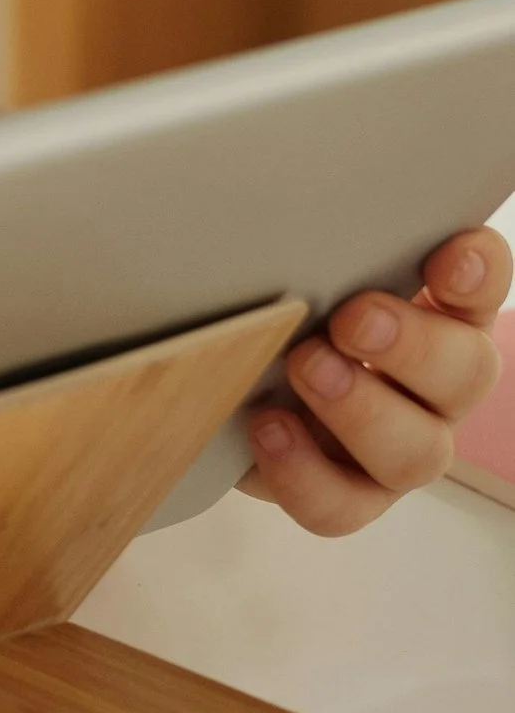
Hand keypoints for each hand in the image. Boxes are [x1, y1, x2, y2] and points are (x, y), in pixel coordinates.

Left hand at [240, 227, 511, 535]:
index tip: (450, 253)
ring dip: (362, 411)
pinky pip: (342, 507)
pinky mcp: (347, 496)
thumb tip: (293, 205)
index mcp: (438, 316)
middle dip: (413, 345)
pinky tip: (266, 428)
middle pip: (466, 373)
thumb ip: (318, 246)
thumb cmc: (282, 317)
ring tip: (305, 369)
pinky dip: (303, 473)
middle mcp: (434, 386)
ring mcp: (397, 448)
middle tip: (354, 319)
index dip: (477, 272)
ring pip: (417, 452)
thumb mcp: (298, 273)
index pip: (479, 287)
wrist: (232, 392)